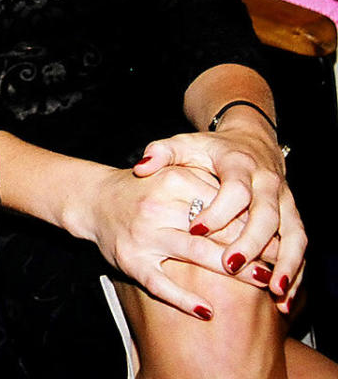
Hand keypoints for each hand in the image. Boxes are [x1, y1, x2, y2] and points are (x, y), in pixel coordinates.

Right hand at [86, 164, 278, 317]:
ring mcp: (144, 235)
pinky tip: (206, 310)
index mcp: (172, 181)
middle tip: (280, 263)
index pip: (222, 204)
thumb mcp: (172, 175)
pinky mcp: (131, 259)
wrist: (94, 198)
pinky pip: (160, 283)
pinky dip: (184, 299)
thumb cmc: (143, 190)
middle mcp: (157, 206)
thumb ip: (205, 186)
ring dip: (233, 271)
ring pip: (195, 255)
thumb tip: (251, 210)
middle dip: (252, 249)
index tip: (278, 236)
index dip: (253, 222)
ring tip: (263, 282)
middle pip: (215, 230)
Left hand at [134, 125, 301, 311]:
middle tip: (231, 266)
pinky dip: (295, 271)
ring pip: (293, 234)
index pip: (234, 189)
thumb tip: (141, 168)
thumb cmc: (209, 148)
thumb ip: (161, 153)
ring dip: (286, 264)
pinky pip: (300, 245)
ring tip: (273, 291)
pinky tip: (284, 298)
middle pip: (267, 215)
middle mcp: (267, 182)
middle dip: (251, 243)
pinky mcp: (293, 216)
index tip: (196, 230)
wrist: (250, 142)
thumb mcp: (183, 144)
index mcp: (239, 164)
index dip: (218, 211)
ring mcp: (285, 200)